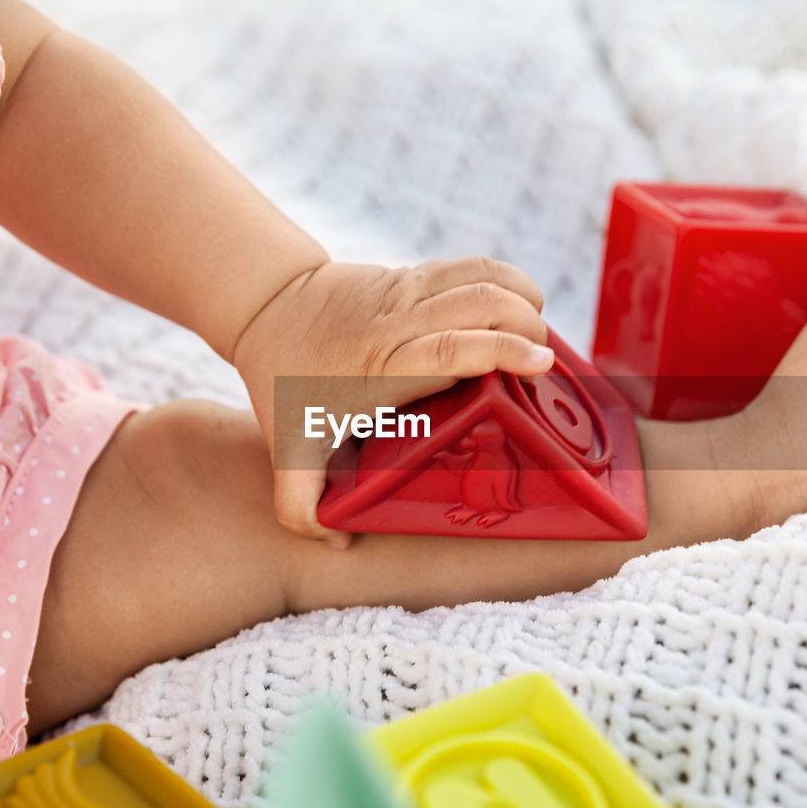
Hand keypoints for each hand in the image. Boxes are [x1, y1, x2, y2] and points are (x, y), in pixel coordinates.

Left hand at [232, 256, 551, 547]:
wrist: (266, 306)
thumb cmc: (284, 380)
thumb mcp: (286, 450)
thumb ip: (300, 506)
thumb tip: (339, 542)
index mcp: (382, 365)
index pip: (453, 348)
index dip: (502, 351)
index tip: (539, 364)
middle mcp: (400, 320)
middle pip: (482, 302)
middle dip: (527, 326)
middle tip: (540, 364)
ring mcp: (409, 290)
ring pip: (483, 275)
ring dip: (522, 297)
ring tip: (535, 335)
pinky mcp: (415, 274)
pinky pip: (473, 265)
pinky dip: (506, 280)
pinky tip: (517, 306)